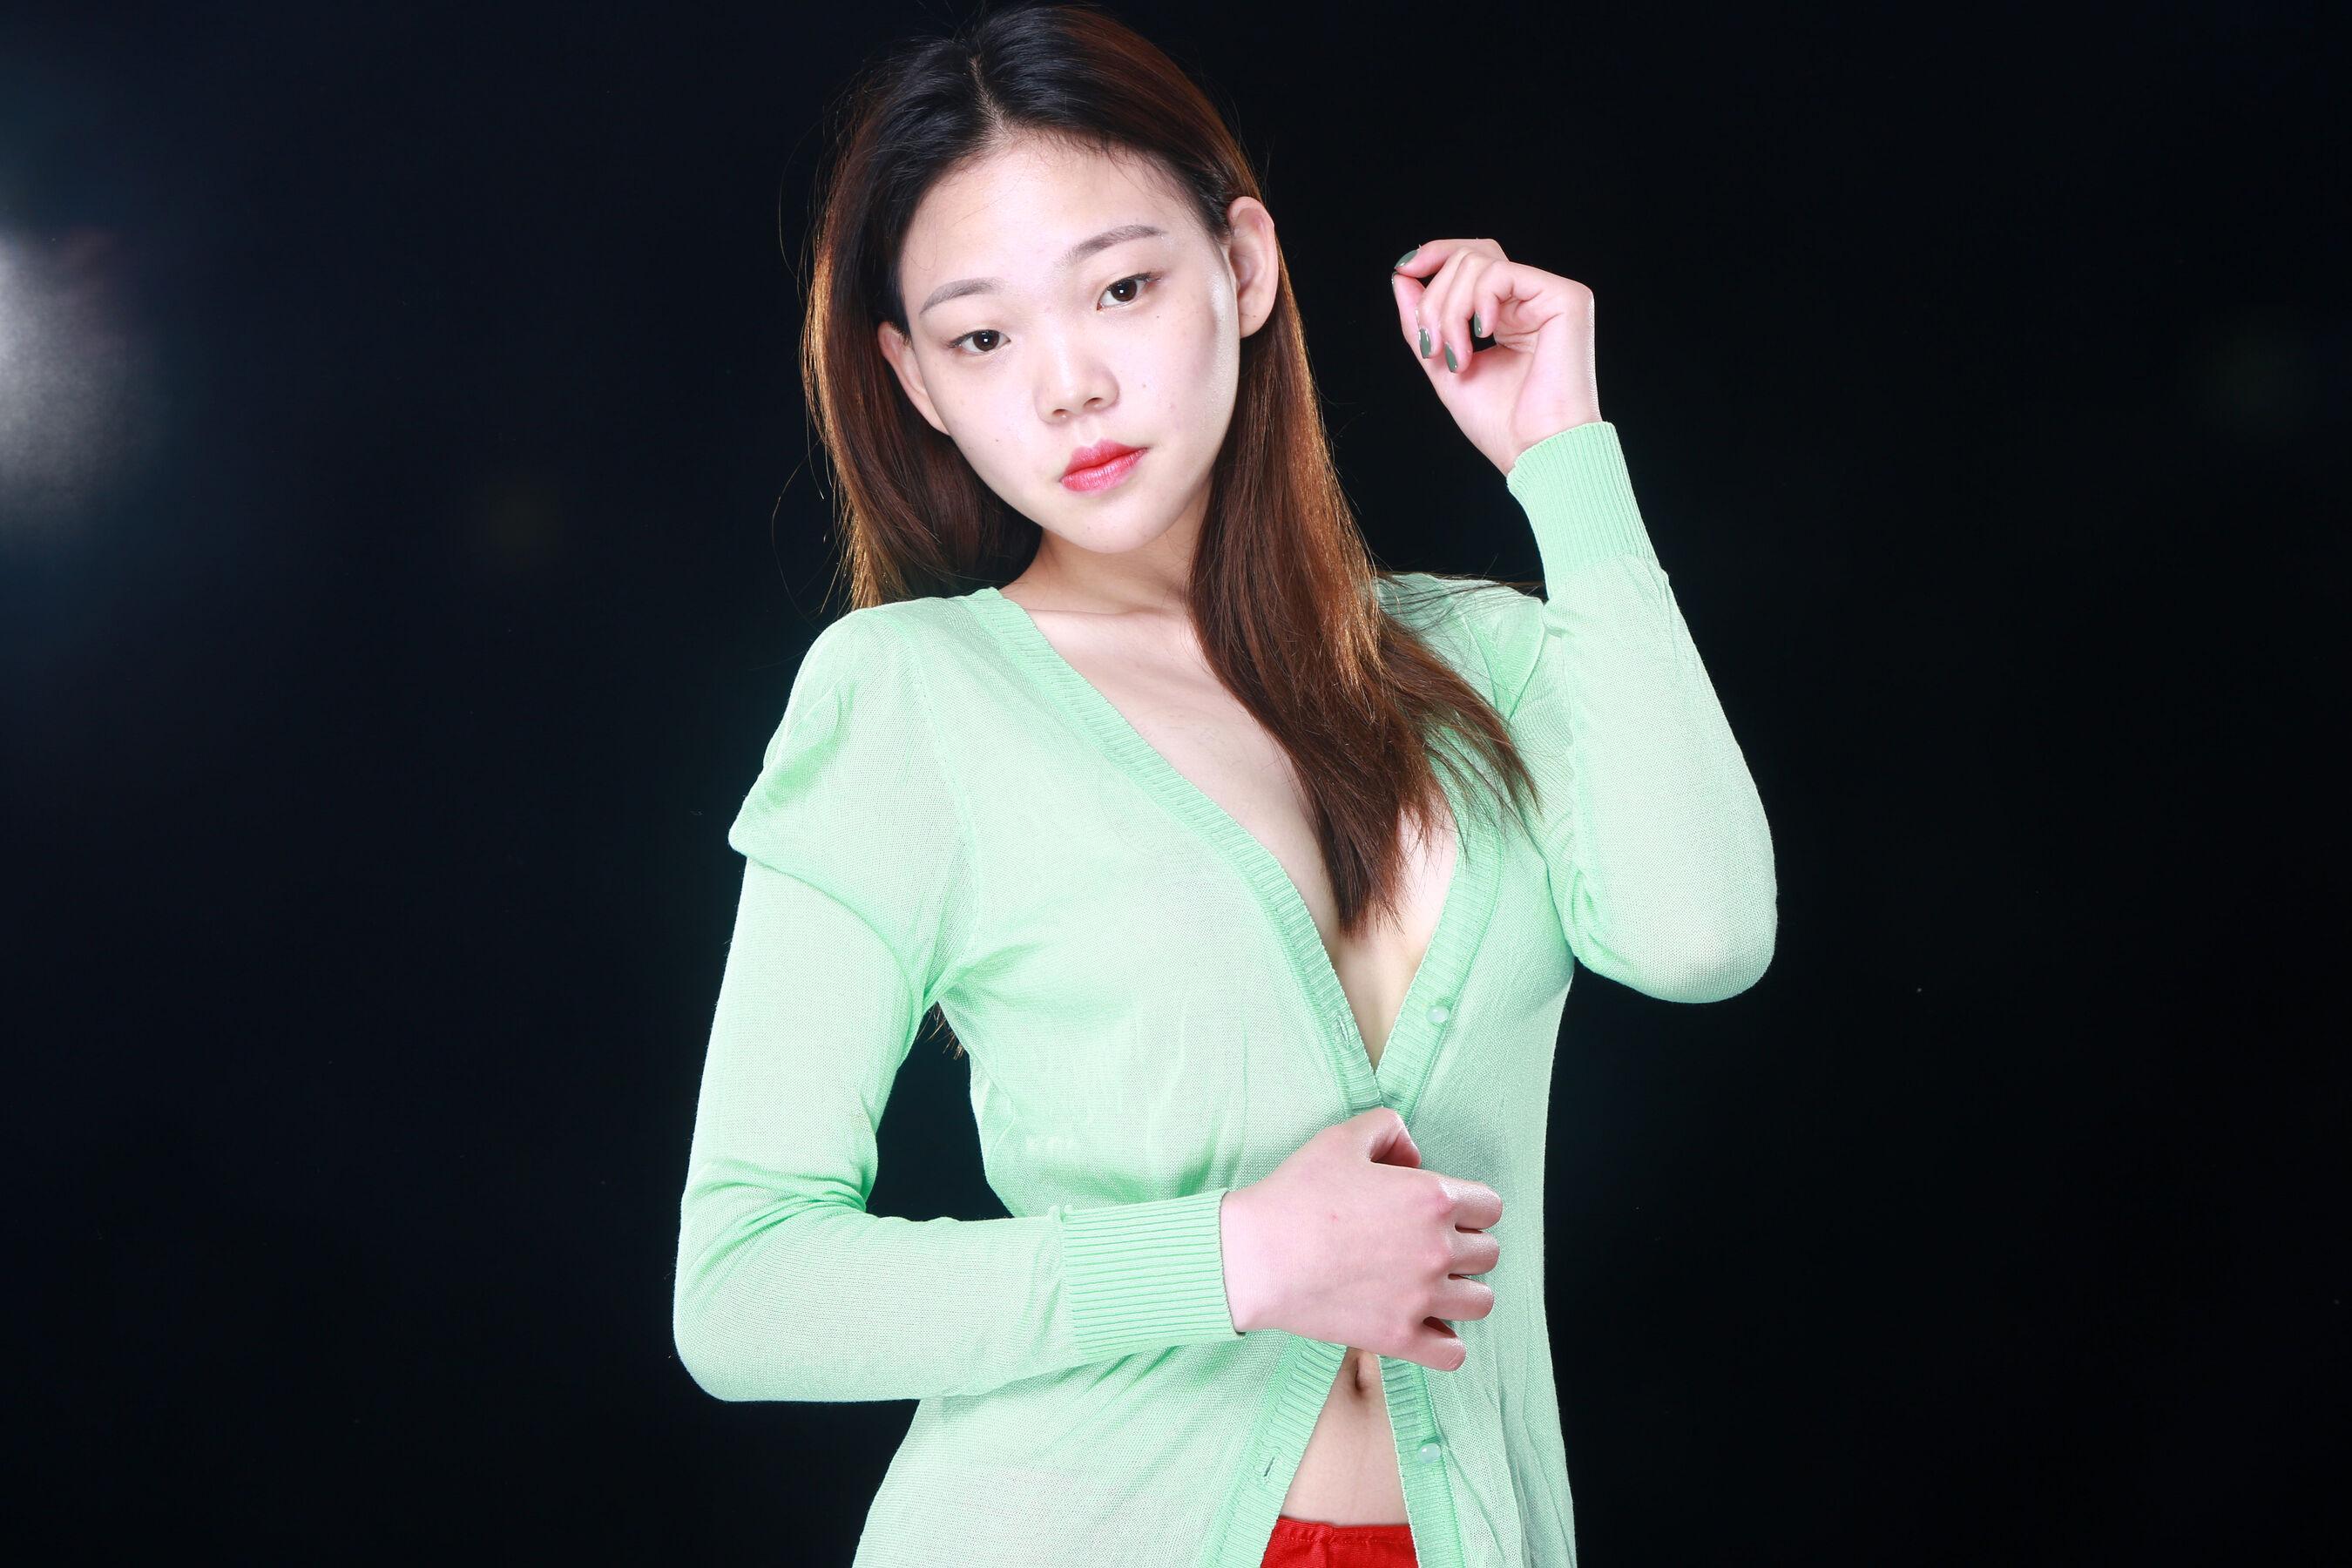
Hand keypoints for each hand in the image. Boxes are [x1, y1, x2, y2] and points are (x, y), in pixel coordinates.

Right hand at [1219, 1106, 1503, 1370]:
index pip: (1490, 1207)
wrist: (1255, 1256)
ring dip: (1462, 1291)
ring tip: (1430, 1284)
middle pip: (1489, 1254)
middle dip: (1465, 1245)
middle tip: (1428, 1245)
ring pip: (1481, 1302)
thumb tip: (1413, 1157)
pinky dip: (1445, 1342)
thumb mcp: (1342, 1138)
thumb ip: (1389, 1130)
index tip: (1442, 1212)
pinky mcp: (1399, 1337)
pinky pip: (1453, 1354)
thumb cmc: (1296, 1194)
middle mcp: (1437, 1249)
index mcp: (1432, 1198)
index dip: (1468, 1205)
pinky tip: (1423, 1324)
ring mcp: (1421, 1298)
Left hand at [1388, 237, 1603, 474]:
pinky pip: (1501, 273)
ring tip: (1458, 356)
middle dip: (1435, 299)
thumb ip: (1423, 322)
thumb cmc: (1502, 424)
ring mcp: (1549, 296)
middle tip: (1433, 347)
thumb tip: (1402, 277)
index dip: (1435, 256)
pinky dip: (1477, 301)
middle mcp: (1531, 300)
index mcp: (1509, 314)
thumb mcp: (1445, 364)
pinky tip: (1483, 335)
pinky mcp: (1566, 298)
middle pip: (1469, 257)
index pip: (1471, 262)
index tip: (1404, 272)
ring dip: (1451, 310)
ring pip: (1478, 263)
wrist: (1537, 452)